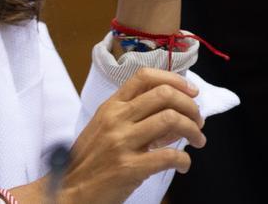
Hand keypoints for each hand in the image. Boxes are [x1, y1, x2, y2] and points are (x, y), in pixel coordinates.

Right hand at [39, 68, 203, 203]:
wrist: (69, 191)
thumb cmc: (89, 162)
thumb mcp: (105, 130)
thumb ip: (134, 119)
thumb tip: (171, 117)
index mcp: (111, 107)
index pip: (145, 77)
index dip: (174, 80)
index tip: (191, 91)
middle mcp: (116, 119)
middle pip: (164, 95)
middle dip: (190, 106)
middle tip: (198, 120)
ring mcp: (122, 142)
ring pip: (171, 119)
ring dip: (193, 130)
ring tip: (198, 140)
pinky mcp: (129, 167)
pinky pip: (168, 156)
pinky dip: (184, 160)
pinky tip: (184, 164)